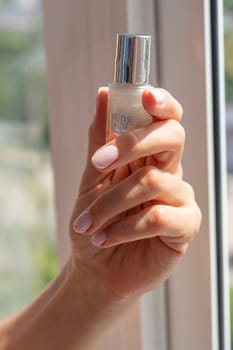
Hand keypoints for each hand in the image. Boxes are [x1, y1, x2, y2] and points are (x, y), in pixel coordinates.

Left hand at [70, 87, 200, 302]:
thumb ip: (100, 140)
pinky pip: (159, 217)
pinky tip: (105, 239)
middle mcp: (169, 172)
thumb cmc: (95, 221)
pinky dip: (125, 228)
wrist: (96, 267)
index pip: (166, 120)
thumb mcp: (91, 179)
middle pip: (171, 138)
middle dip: (134, 143)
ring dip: (110, 204)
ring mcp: (179, 199)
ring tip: (88, 224)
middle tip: (98, 162)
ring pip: (152, 182)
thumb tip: (104, 95)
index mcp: (148, 157)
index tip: (146, 95)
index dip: (162, 104)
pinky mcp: (184, 227)